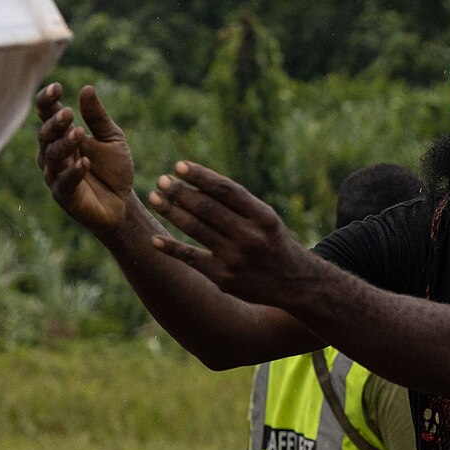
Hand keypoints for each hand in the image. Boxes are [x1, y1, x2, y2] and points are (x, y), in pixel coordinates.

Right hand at [36, 83, 134, 235]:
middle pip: (45, 135)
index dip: (47, 101)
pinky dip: (74, 171)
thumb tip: (87, 88)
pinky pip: (64, 182)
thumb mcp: (111, 138)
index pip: (47, 114)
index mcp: (62, 135)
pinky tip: (84, 162)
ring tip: (78, 134)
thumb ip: (97, 117)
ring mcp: (56, 174)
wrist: (123, 203)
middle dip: (55, 124)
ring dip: (64, 145)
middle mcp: (54, 153)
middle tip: (68, 113)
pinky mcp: (65, 195)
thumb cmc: (113, 169)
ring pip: (51, 157)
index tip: (57, 87)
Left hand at [143, 159, 316, 308]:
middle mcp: (250, 236)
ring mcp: (235, 258)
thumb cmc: (272, 242)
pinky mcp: (223, 277)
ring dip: (171, 211)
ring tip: (155, 198)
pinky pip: (191, 258)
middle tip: (162, 180)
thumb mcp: (266, 218)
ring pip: (195, 228)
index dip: (200, 176)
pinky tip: (155, 239)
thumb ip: (238, 203)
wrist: (294, 284)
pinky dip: (171, 247)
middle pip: (207, 208)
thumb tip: (195, 183)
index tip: (178, 166)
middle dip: (180, 192)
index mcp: (263, 216)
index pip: (226, 190)